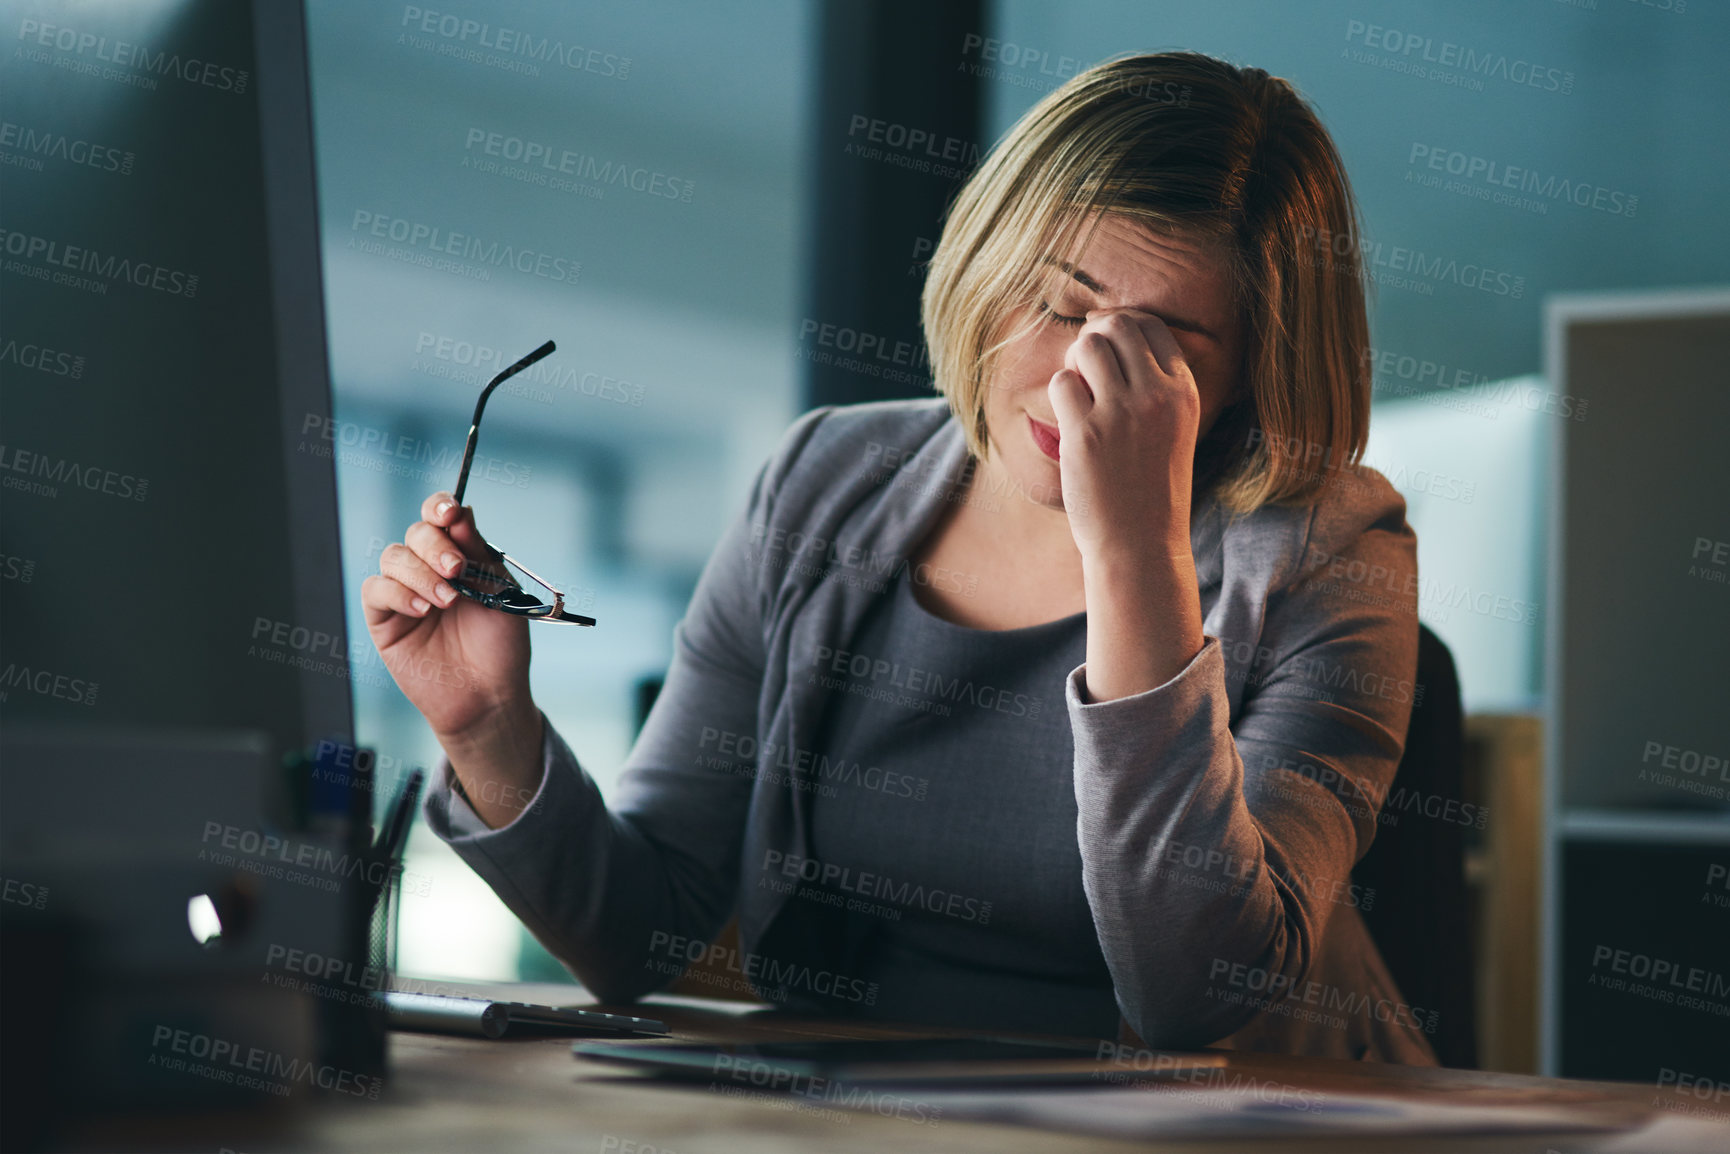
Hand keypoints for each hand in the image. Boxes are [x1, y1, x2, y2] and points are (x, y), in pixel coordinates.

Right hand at [361, 491, 534, 747]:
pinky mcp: (384, 619)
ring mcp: (404, 593)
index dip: (440, 506)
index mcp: (460, 556)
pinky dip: (398, 594)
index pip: (440, 516)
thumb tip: (461, 510)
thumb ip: (479, 554)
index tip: (451, 513)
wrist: (489, 695)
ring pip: (393, 557)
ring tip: (447, 601)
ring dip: (420, 573)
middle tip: (456, 569)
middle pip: (416, 532)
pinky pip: (375, 590)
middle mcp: (429, 569)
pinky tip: (422, 610)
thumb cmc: (500, 647)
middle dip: (435, 545)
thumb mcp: (500, 593)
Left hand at [1046, 308, 1199, 562]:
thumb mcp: (1175, 430)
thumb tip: (1113, 338)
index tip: (1106, 348)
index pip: (1151, 325)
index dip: (1120, 327)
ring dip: (1074, 362)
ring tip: (1078, 393)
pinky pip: (1061, 383)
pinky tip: (1070, 420)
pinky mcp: (1087, 434)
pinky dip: (1060, 394)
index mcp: (1184, 392)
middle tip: (1086, 371)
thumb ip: (1156, 387)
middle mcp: (1157, 396)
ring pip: (1086, 347)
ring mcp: (1121, 413)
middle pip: (1116, 326)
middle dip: (1094, 339)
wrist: (1140, 545)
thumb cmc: (1152, 490)